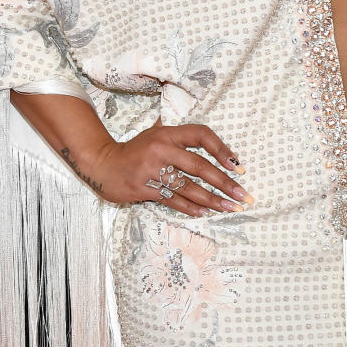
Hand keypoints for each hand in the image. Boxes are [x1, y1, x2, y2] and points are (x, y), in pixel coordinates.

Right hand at [79, 120, 251, 216]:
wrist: (103, 164)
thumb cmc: (135, 150)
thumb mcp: (155, 133)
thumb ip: (179, 135)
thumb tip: (210, 139)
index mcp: (168, 133)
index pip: (202, 135)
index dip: (222, 149)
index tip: (238, 166)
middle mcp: (161, 149)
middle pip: (200, 166)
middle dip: (225, 183)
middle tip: (243, 195)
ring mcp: (152, 170)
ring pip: (189, 187)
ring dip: (212, 200)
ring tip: (229, 207)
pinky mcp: (144, 188)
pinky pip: (173, 200)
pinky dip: (191, 207)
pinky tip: (206, 212)